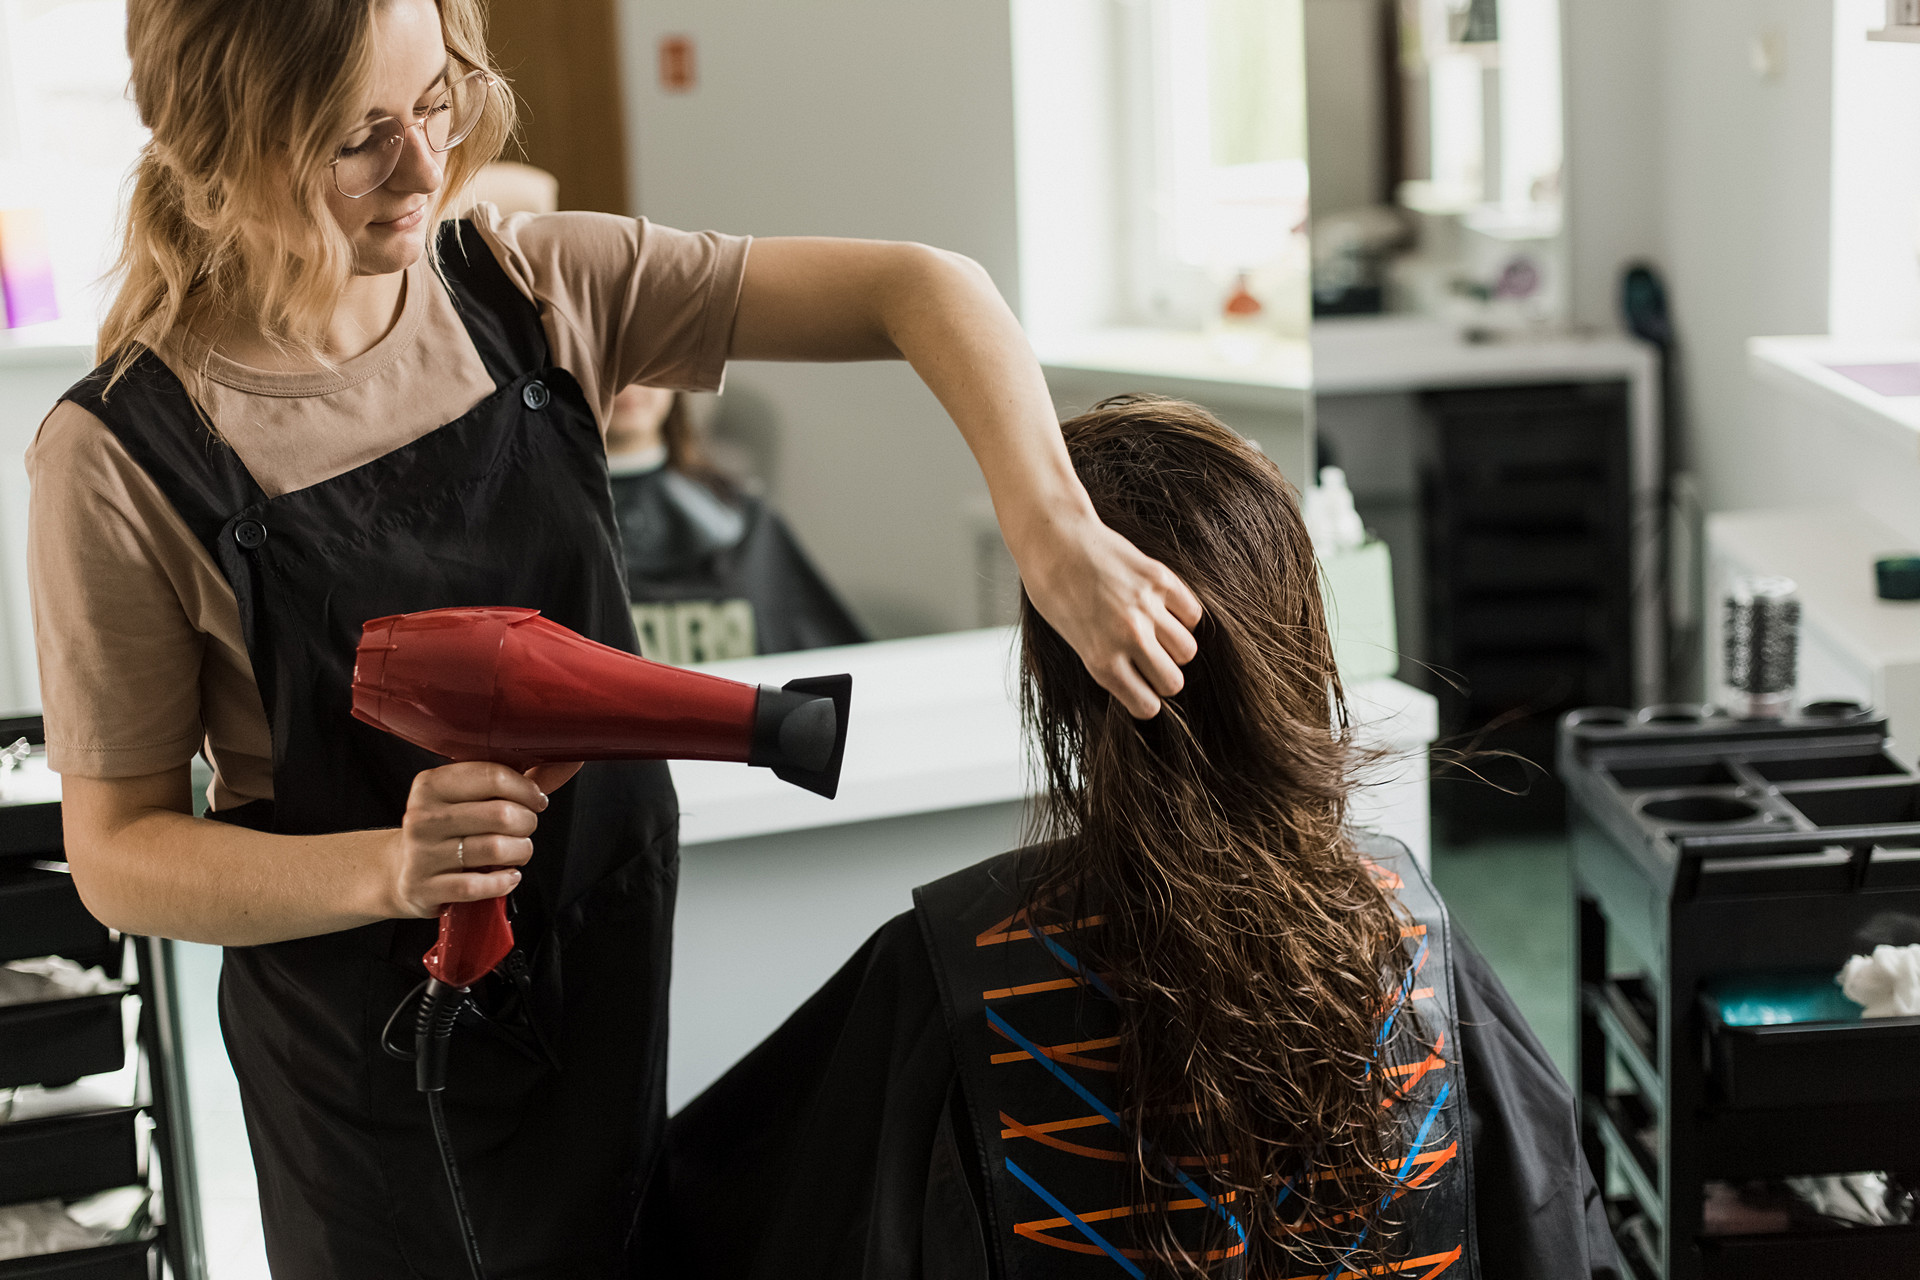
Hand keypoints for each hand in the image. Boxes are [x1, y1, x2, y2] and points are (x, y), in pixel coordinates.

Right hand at [384, 761, 576, 917]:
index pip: (493, 775)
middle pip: (502, 814)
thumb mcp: (464, 797)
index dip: (527, 789)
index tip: (536, 799)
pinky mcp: (424, 888)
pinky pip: (479, 886)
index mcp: (431, 785)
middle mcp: (422, 816)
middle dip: (527, 823)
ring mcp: (421, 854)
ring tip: (518, 851)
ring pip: (495, 849)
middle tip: (525, 828)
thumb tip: (562, 761)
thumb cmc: (445, 828)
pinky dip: (504, 882)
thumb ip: (507, 780)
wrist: (400, 870)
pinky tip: (507, 876)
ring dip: (520, 852)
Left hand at [1016, 511, 1202, 717]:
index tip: (1142, 690)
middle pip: (1173, 681)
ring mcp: (1147, 607)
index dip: (1145, 701)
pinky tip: (1165, 611)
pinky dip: (1183, 618)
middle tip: (1151, 663)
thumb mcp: (1073, 641)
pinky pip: (1193, 615)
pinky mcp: (1160, 579)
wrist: (1055, 541)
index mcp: (1100, 660)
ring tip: (1157, 635)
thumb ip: (1107, 663)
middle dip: (1164, 678)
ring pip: (1187, 651)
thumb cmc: (1055, 593)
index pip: (1146, 705)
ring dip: (1175, 648)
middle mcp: (1128, 637)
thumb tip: (1142, 683)